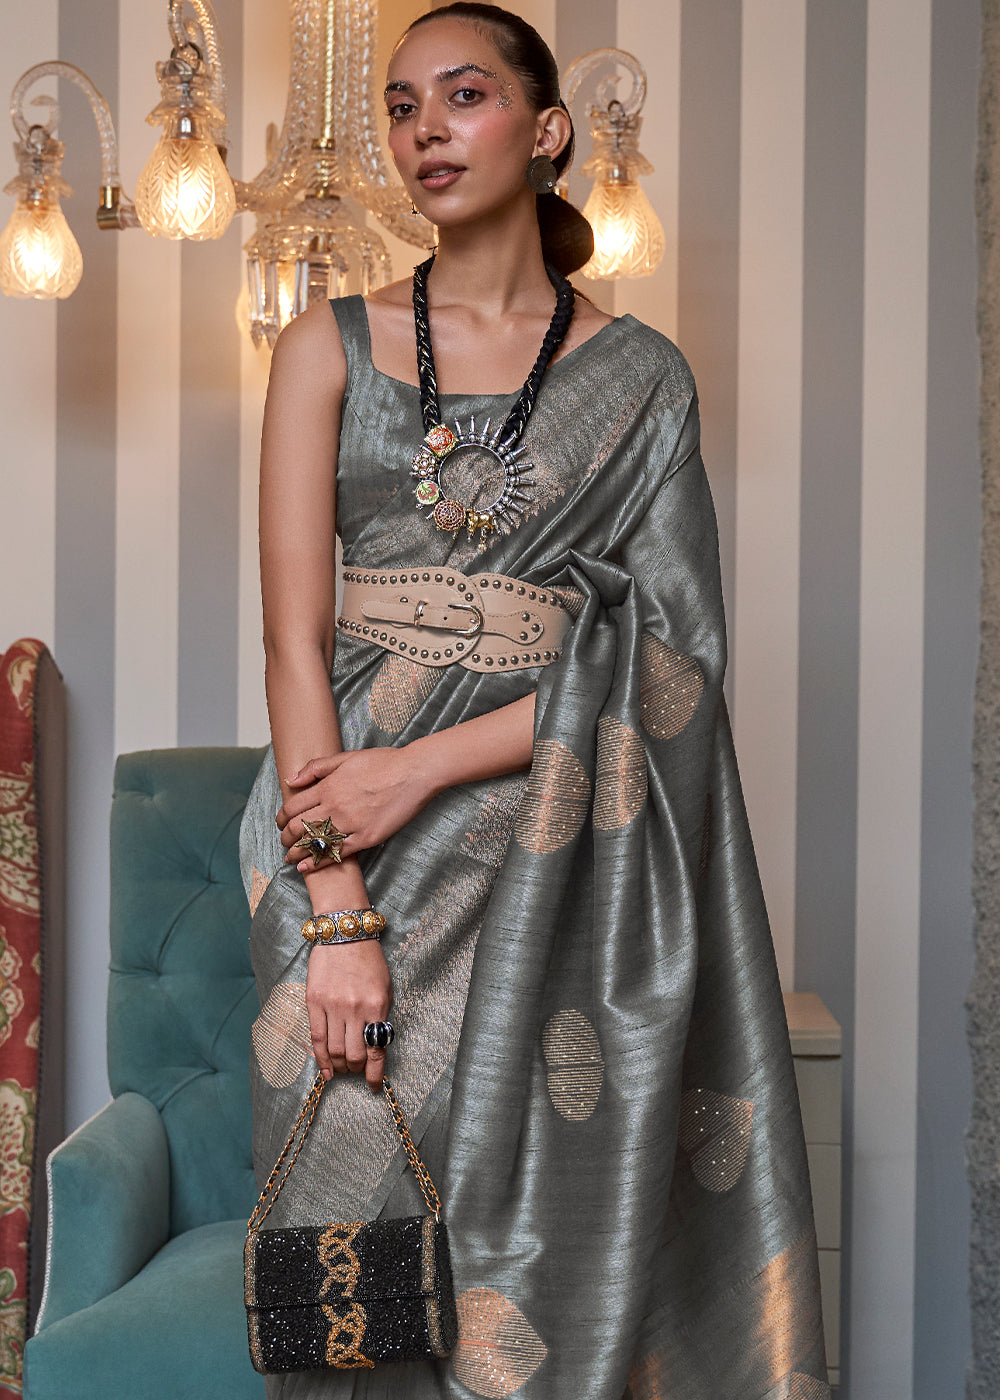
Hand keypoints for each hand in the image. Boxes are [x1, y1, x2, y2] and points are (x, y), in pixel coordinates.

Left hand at [277, 748, 434, 869]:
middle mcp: (334, 806)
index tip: (280, 824)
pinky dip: (318, 862)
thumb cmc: (384, 762)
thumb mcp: (347, 758)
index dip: (281, 818)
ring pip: (313, 843)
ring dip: (297, 853)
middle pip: (298, 827)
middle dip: (286, 838)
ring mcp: (350, 823)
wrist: (414, 773)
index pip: (292, 806)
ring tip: (290, 858)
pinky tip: (306, 867)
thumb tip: (291, 779)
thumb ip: (316, 767)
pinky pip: (336, 854)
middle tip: (284, 843)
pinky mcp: (366, 838)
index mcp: (328, 786)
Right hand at [306, 939, 392, 1090]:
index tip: (373, 1086)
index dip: (374, 1073)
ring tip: (342, 1069)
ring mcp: (333, 1006)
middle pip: (354, 1054)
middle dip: (356, 1069)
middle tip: (356, 1071)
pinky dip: (320, 1059)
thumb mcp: (385, 989)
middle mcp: (355, 1008)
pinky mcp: (314, 1002)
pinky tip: (325, 1071)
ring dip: (339, 1066)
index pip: (376, 1049)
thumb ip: (380, 1017)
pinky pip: (316, 1038)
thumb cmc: (369, 961)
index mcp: (377, 1006)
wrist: (345, 935)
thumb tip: (376, 1048)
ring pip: (335, 1050)